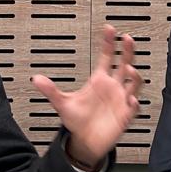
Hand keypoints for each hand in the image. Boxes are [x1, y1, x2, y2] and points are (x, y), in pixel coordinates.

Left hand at [31, 24, 141, 169]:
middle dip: (127, 51)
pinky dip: (134, 102)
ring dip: (133, 75)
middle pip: (124, 63)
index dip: (109, 43)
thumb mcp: (62, 104)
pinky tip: (131, 99)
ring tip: (129, 69)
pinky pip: (134, 106)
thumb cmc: (77, 120)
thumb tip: (36, 79)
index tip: (110, 29)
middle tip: (127, 39)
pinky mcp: (126, 114)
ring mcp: (121, 99)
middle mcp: (112, 87)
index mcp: (99, 81)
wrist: (85, 141)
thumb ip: (51, 90)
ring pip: (133, 82)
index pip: (106, 57)